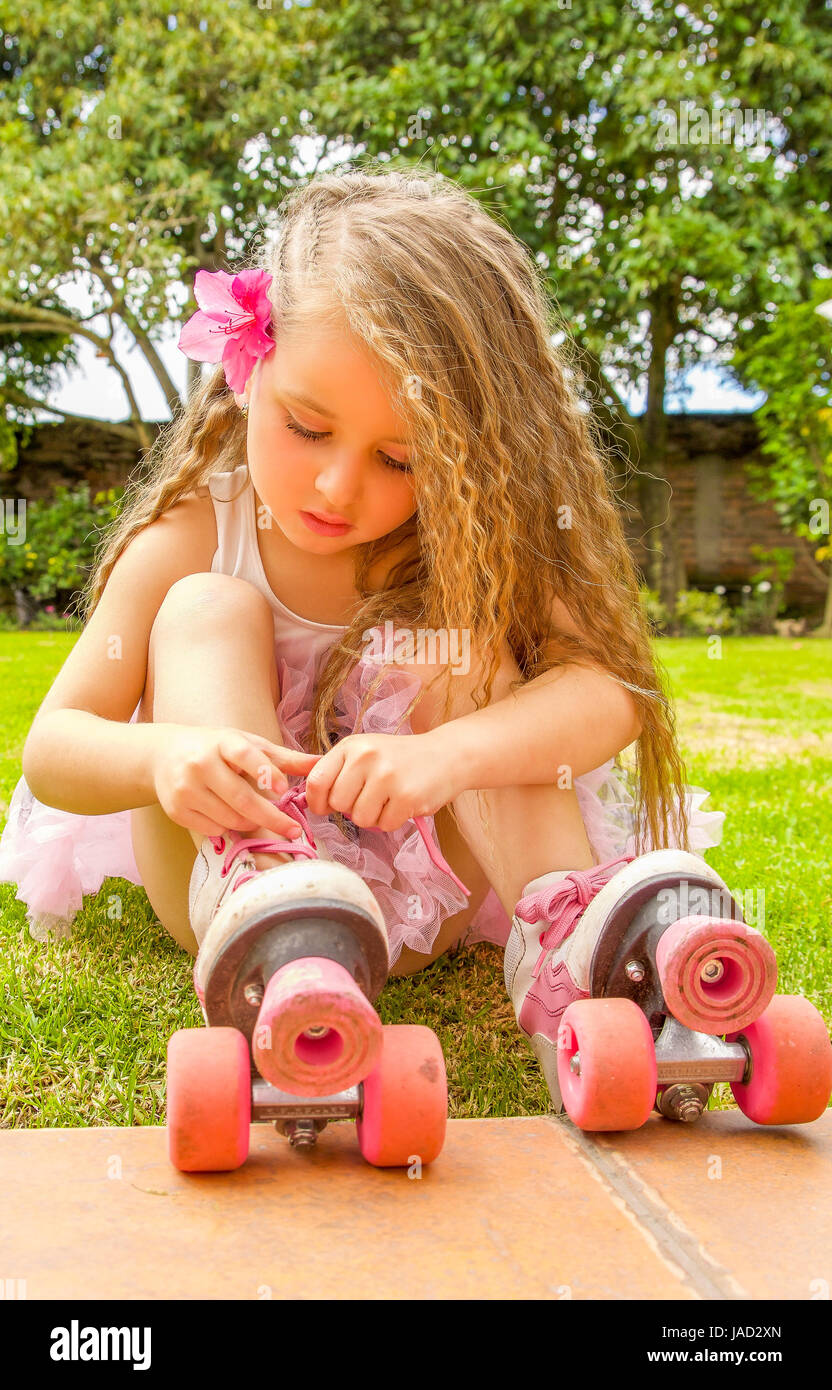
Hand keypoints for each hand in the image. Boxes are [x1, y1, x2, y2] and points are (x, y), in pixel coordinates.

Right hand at [152, 724, 321, 838]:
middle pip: (241, 798)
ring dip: (250, 822)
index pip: (244, 755)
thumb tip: (321, 763)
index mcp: (221, 742)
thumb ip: (283, 757)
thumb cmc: (216, 748)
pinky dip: (227, 828)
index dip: (265, 772)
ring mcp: (185, 788)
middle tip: (293, 830)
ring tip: (256, 816)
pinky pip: (212, 829)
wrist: (164, 754)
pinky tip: (228, 816)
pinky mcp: (176, 810)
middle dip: (271, 818)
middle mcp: (200, 763)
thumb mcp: (247, 744)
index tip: (284, 789)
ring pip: (229, 818)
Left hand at [302, 731, 460, 832]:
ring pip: (360, 818)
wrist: (447, 755)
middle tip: (371, 797)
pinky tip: (404, 803)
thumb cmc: (401, 759)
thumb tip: (308, 797)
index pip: (316, 781)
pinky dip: (393, 821)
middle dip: (352, 809)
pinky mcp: (406, 796)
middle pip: (338, 804)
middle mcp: (366, 757)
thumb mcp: (366, 752)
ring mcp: (387, 776)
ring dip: (374, 817)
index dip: (316, 802)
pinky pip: (384, 825)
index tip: (325, 807)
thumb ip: (338, 771)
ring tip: (389, 799)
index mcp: (351, 746)